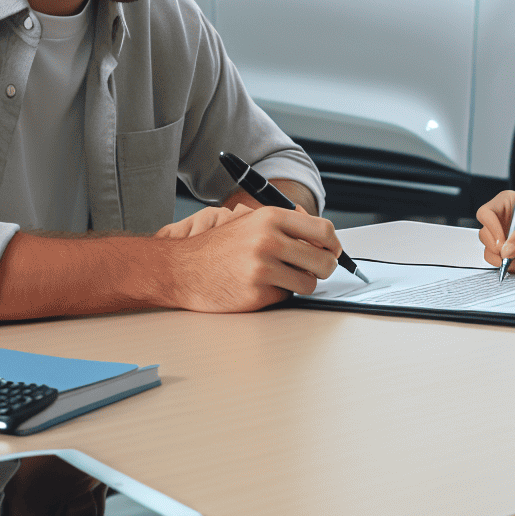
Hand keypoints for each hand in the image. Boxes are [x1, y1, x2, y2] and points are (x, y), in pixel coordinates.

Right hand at [158, 206, 343, 311]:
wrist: (181, 269)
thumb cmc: (217, 247)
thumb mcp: (250, 222)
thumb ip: (285, 224)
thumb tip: (322, 233)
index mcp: (270, 218)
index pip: (323, 230)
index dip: (333, 243)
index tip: (333, 250)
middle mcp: (268, 241)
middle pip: (323, 260)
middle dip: (323, 268)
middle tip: (314, 269)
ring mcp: (262, 269)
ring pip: (309, 283)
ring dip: (300, 283)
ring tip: (280, 277)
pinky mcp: (256, 294)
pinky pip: (286, 297)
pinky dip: (278, 294)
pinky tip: (259, 286)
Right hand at [475, 190, 514, 273]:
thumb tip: (506, 249)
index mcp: (510, 204)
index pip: (486, 213)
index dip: (491, 228)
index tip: (502, 242)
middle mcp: (505, 221)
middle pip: (485, 235)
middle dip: (498, 249)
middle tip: (512, 256)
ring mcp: (506, 239)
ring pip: (490, 252)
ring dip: (506, 262)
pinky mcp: (510, 255)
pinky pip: (501, 264)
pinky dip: (513, 268)